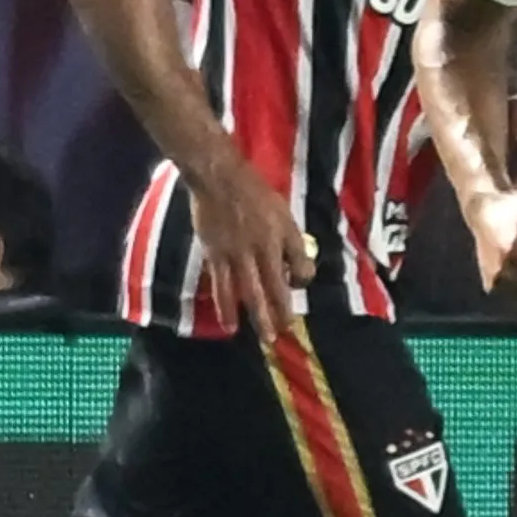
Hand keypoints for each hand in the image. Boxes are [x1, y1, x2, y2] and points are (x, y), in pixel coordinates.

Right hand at [190, 159, 313, 343]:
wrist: (220, 179)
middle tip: (286, 333)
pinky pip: (222, 286)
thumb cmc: (254, 192)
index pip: (301, 265)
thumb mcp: (282, 210)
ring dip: (258, 317)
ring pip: (250, 292)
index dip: (301, 279)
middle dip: (282, 311)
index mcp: (282, 235)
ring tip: (265, 338)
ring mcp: (238, 254)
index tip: (296, 284)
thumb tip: (294, 261)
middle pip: (275, 286)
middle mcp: (263, 248)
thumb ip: (288, 236)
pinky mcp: (215, 256)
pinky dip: (226, 307)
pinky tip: (229, 324)